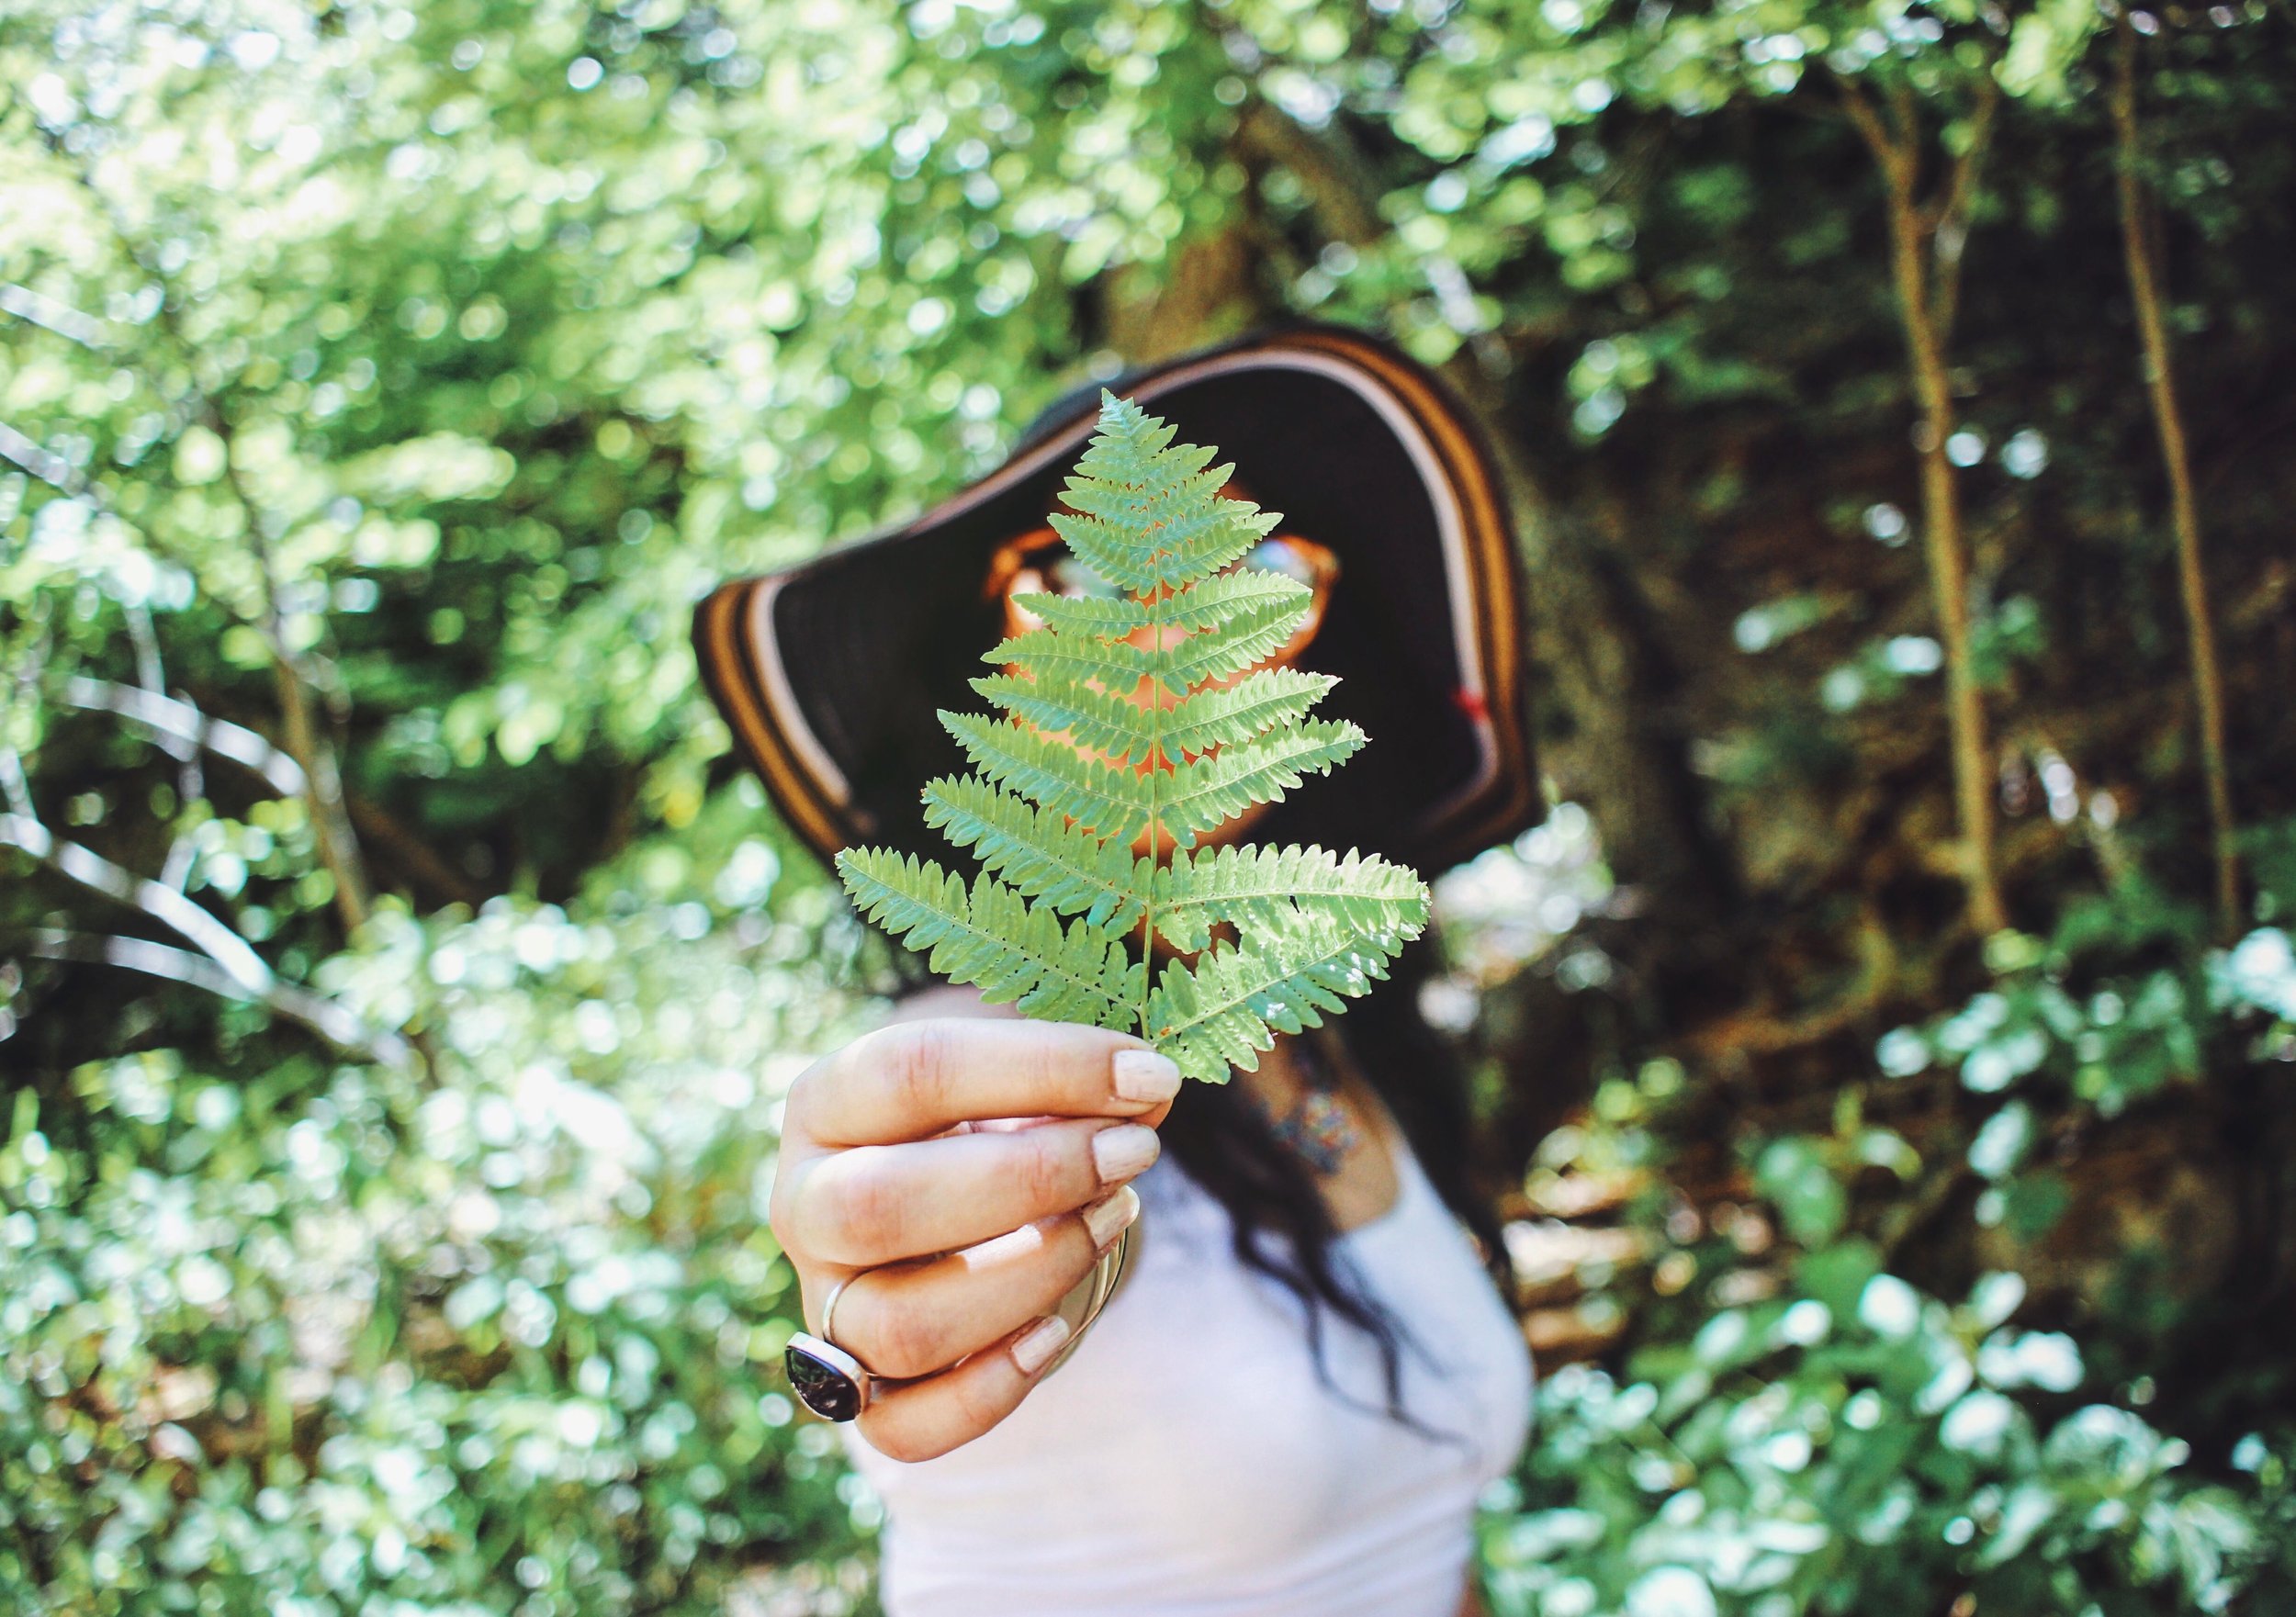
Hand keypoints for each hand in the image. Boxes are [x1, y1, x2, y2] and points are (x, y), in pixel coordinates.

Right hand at [770, 1017, 1179, 1461]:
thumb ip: (1073, 1081)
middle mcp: (804, 1205)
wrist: (947, 1205)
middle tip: (1132, 1154)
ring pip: (898, 1328)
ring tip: (1112, 1219)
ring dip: (1030, 1277)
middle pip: (879, 1206)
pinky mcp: (857, 1393)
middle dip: (1030, 1179)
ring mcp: (823, 1306)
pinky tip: (1056, 1333)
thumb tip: (1147, 1091)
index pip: (910, 1073)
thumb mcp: (1010, 1084)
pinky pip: (902, 1428)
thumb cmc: (983, 1124)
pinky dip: (988, 1392)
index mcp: (826, 1101)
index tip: (1146, 1075)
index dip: (1041, 1070)